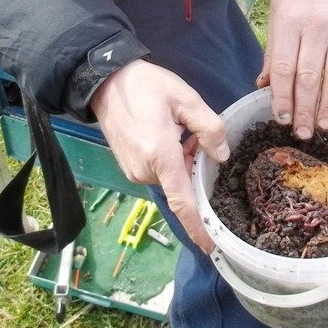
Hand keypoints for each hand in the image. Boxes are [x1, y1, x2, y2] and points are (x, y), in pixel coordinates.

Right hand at [90, 59, 228, 251]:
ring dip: (184, 164)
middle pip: (183, 185)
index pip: (183, 202)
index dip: (198, 227)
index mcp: (160, 156)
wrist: (106, 81)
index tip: (212, 246)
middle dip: (197, 171)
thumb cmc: (146, 86)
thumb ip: (208, 127)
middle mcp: (145, 171)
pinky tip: (170, 136)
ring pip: (172, 178)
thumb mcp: (185, 98)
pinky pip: (159, 173)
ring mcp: (134, 171)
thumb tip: (221, 156)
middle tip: (199, 139)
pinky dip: (171, 162)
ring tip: (181, 130)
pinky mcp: (129, 168)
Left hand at [257, 0, 327, 139]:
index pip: (285, 68)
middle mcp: (316, 27)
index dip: (282, 97)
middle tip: (302, 133)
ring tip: (326, 125)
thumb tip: (263, 85)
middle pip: (310, 76)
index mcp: (290, 24)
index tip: (281, 119)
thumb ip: (274, 52)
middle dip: (305, 109)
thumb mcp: (277, 16)